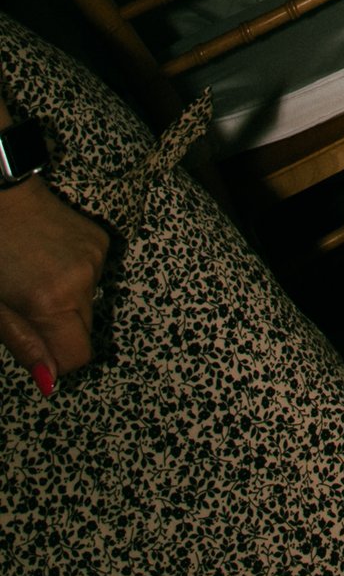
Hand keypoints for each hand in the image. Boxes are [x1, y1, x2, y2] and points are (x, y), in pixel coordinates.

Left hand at [0, 177, 109, 388]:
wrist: (1, 196)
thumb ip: (25, 345)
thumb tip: (50, 380)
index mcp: (52, 301)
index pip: (78, 356)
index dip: (57, 361)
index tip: (36, 349)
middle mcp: (83, 280)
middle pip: (84, 331)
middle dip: (59, 330)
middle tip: (26, 309)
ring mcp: (96, 257)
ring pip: (88, 303)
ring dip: (66, 302)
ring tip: (35, 278)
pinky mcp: (101, 240)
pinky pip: (92, 277)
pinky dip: (74, 278)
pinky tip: (50, 261)